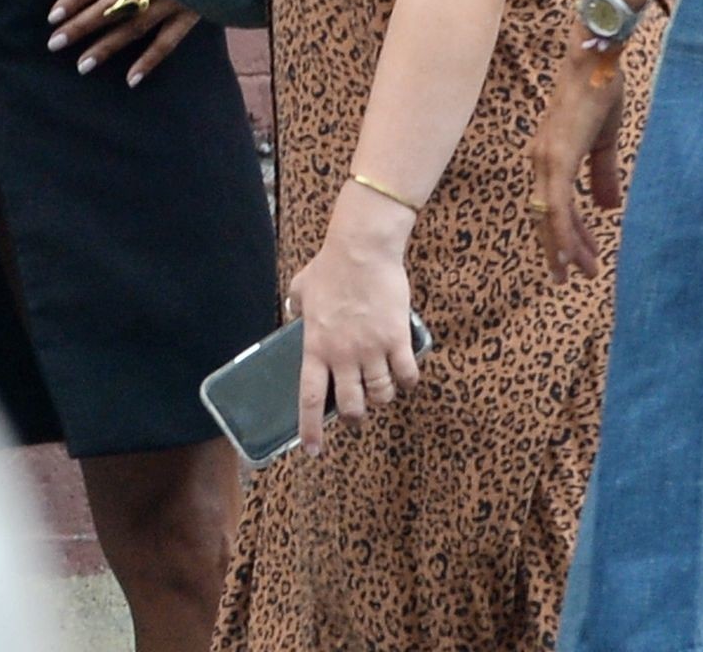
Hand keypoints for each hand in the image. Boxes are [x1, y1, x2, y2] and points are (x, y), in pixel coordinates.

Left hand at [47, 0, 198, 86]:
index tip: (52, 16)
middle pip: (110, 8)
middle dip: (80, 26)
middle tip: (54, 44)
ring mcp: (174, 1)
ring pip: (134, 29)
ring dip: (107, 47)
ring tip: (82, 66)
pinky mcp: (194, 13)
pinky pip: (169, 42)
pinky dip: (150, 61)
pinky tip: (131, 79)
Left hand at [287, 184, 420, 454]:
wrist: (361, 250)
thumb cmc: (330, 267)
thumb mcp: (302, 287)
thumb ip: (297, 304)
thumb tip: (294, 312)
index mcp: (316, 346)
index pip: (310, 398)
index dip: (311, 428)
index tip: (314, 450)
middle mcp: (343, 355)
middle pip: (352, 406)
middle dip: (356, 417)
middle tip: (358, 414)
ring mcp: (372, 349)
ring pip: (382, 395)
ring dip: (382, 397)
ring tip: (382, 388)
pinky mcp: (397, 339)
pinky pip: (407, 376)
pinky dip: (408, 381)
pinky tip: (405, 375)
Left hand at [529, 41, 625, 280]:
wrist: (595, 64)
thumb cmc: (597, 95)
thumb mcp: (603, 142)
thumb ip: (602, 175)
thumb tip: (607, 208)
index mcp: (548, 157)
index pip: (554, 205)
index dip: (567, 233)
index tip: (582, 257)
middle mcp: (540, 161)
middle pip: (545, 215)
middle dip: (560, 248)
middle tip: (572, 276)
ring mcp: (546, 160)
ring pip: (550, 216)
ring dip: (563, 247)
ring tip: (579, 272)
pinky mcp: (556, 158)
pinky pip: (558, 204)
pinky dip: (563, 231)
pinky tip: (570, 253)